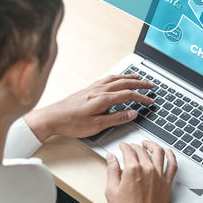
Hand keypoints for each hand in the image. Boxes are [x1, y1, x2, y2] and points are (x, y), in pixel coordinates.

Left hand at [23, 74, 154, 140]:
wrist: (52, 117)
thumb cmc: (71, 123)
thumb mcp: (96, 125)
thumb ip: (116, 118)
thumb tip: (132, 113)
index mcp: (103, 99)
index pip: (128, 95)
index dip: (142, 98)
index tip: (150, 101)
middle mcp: (99, 90)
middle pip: (124, 83)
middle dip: (139, 84)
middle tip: (151, 85)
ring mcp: (93, 88)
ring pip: (115, 79)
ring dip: (128, 77)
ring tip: (137, 78)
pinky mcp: (87, 89)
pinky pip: (106, 79)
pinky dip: (116, 77)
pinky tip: (116, 79)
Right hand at [105, 141, 176, 202]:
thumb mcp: (111, 191)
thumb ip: (112, 170)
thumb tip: (111, 158)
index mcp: (133, 170)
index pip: (128, 150)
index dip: (124, 146)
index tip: (122, 147)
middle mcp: (148, 170)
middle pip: (142, 150)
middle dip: (135, 146)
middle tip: (131, 147)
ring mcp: (159, 176)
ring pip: (159, 152)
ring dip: (152, 145)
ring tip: (148, 144)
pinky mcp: (167, 184)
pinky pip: (172, 165)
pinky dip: (171, 156)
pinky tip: (169, 152)